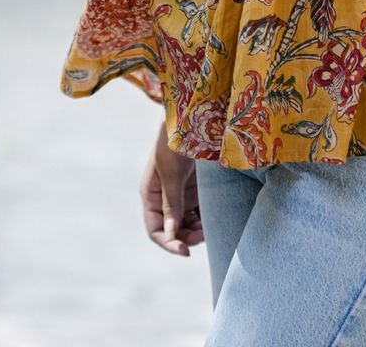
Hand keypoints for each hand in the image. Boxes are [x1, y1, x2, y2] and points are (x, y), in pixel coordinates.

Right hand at [140, 119, 205, 256]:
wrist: (195, 115)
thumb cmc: (175, 141)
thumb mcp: (171, 173)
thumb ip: (171, 203)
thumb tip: (171, 234)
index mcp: (151, 194)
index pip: (155, 229)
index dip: (168, 242)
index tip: (185, 250)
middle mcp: (164, 198)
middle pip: (173, 230)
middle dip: (187, 236)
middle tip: (204, 234)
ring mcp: (182, 193)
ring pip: (188, 224)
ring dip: (198, 230)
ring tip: (211, 226)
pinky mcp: (197, 189)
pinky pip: (200, 212)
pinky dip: (206, 218)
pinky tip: (215, 218)